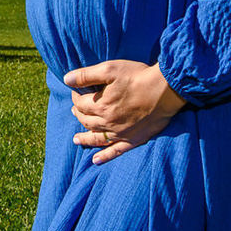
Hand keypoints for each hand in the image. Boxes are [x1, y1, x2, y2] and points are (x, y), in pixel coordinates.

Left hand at [63, 59, 186, 165]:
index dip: (76, 97)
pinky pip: (116, 151)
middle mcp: (108, 122)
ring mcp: (121, 134)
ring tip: (76, 139)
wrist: (164, 91)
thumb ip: (86, 75)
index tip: (76, 91)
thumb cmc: (137, 76)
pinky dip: (105, 157)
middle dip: (79, 115)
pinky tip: (96, 161)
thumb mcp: (109, 69)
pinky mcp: (133, 140)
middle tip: (75, 110)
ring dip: (85, 138)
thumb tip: (66, 79)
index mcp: (101, 105)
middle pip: (87, 121)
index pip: (81, 104)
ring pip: (97, 138)